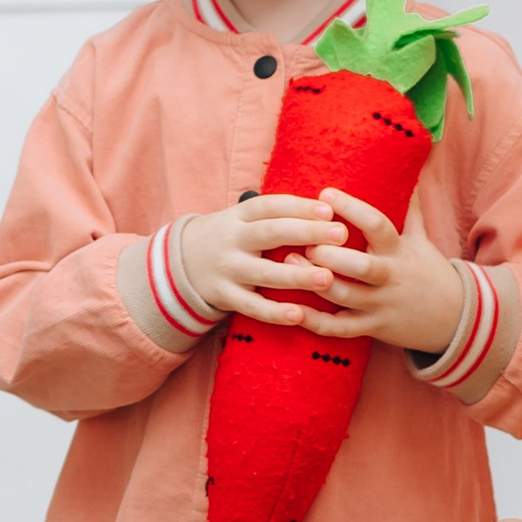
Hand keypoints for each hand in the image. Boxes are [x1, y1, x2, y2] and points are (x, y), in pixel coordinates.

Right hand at [180, 196, 349, 327]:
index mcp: (240, 216)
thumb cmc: (230, 238)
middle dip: (307, 233)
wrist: (180, 263)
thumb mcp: (243, 218)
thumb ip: (277, 215)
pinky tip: (299, 315)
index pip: (271, 206)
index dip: (300, 207)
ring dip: (297, 276)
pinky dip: (275, 312)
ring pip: (264, 273)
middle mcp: (233, 240)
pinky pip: (252, 307)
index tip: (330, 209)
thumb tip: (330, 207)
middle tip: (341, 235)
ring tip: (327, 278)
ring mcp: (228, 270)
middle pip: (271, 233)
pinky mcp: (225, 297)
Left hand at [297, 187, 465, 352]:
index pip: (377, 225)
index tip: (325, 193)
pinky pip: (340, 328)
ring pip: (345, 296)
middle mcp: (389, 277)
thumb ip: (410, 209)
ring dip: (315, 280)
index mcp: (399, 250)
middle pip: (360, 266)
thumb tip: (409, 173)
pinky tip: (293, 311)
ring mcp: (380, 305)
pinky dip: (315, 323)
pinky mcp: (372, 328)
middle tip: (303, 238)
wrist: (455, 318)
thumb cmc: (430, 273)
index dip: (352, 208)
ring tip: (289, 261)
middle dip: (330, 253)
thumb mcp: (422, 240)